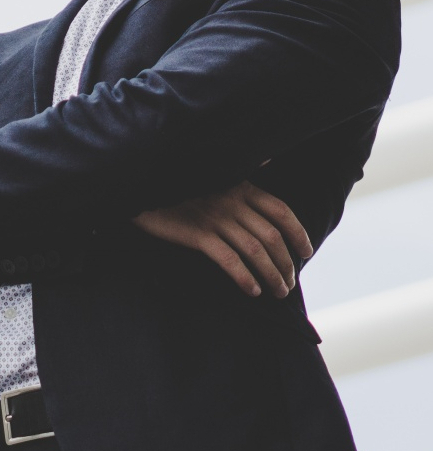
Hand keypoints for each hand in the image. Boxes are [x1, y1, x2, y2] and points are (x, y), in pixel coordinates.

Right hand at [132, 181, 311, 298]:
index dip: (298, 233)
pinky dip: (244, 277)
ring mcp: (215, 218)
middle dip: (286, 263)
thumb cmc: (181, 184)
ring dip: (271, 275)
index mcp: (241, 186)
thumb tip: (269, 158)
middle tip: (290, 283)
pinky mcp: (197, 234)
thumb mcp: (214, 172)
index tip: (306, 252)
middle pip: (272, 236)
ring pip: (254, 251)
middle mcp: (233, 202)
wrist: (144, 188)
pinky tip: (252, 291)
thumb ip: (242, 170)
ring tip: (278, 292)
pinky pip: (229, 260)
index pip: (281, 211)